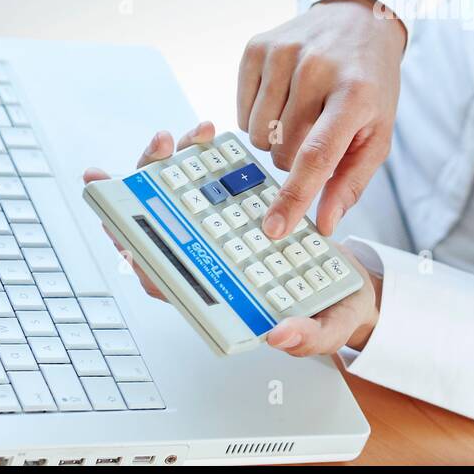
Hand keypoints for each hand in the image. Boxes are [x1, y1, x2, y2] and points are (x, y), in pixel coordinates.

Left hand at [82, 120, 383, 354]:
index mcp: (222, 298)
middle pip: (163, 229)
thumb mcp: (327, 330)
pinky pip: (212, 184)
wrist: (354, 286)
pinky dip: (206, 158)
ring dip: (175, 165)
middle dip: (148, 189)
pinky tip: (209, 136)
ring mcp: (224, 237)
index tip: (118, 225)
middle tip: (154, 153)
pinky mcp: (242, 214)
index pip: (166, 279)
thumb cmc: (332, 312)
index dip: (137, 253)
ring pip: (182, 200)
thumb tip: (278, 335)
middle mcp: (215, 265)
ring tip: (185, 135)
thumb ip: (306, 338)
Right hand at [238, 0, 405, 239]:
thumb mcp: (378, 133)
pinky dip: (257, 117)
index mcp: (354, 95)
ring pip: (257, 134)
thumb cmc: (371, 84)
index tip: (275, 228)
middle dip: (294, 159)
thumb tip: (325, 223)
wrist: (360, 22)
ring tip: (300, 115)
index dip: (294, 196)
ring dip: (274, 139)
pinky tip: (281, 100)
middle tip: (316, 135)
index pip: (316, 155)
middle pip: (281, 150)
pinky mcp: (258, 46)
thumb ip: (352, 182)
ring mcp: (284, 53)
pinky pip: (241, 111)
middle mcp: (317, 69)